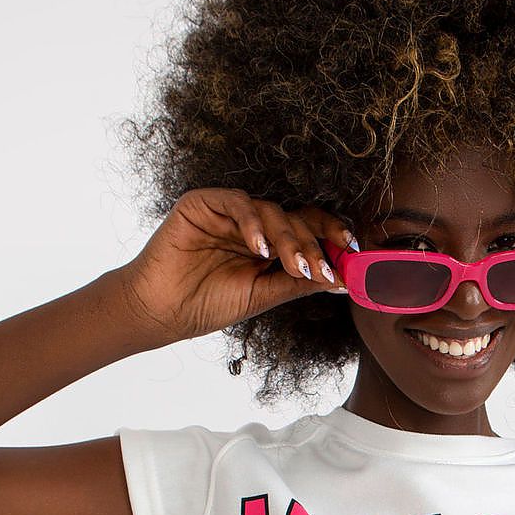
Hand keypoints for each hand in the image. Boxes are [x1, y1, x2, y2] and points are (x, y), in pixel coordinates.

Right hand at [113, 187, 354, 345]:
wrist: (162, 311)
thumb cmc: (208, 304)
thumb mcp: (263, 295)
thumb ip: (297, 282)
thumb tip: (340, 279)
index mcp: (268, 243)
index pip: (306, 229)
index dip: (330, 236)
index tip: (352, 252)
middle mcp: (251, 224)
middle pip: (294, 218)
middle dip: (313, 244)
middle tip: (322, 269)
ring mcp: (228, 212)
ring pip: (271, 211)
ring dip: (287, 239)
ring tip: (293, 264)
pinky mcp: (204, 203)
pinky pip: (238, 204)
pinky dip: (253, 224)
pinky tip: (259, 249)